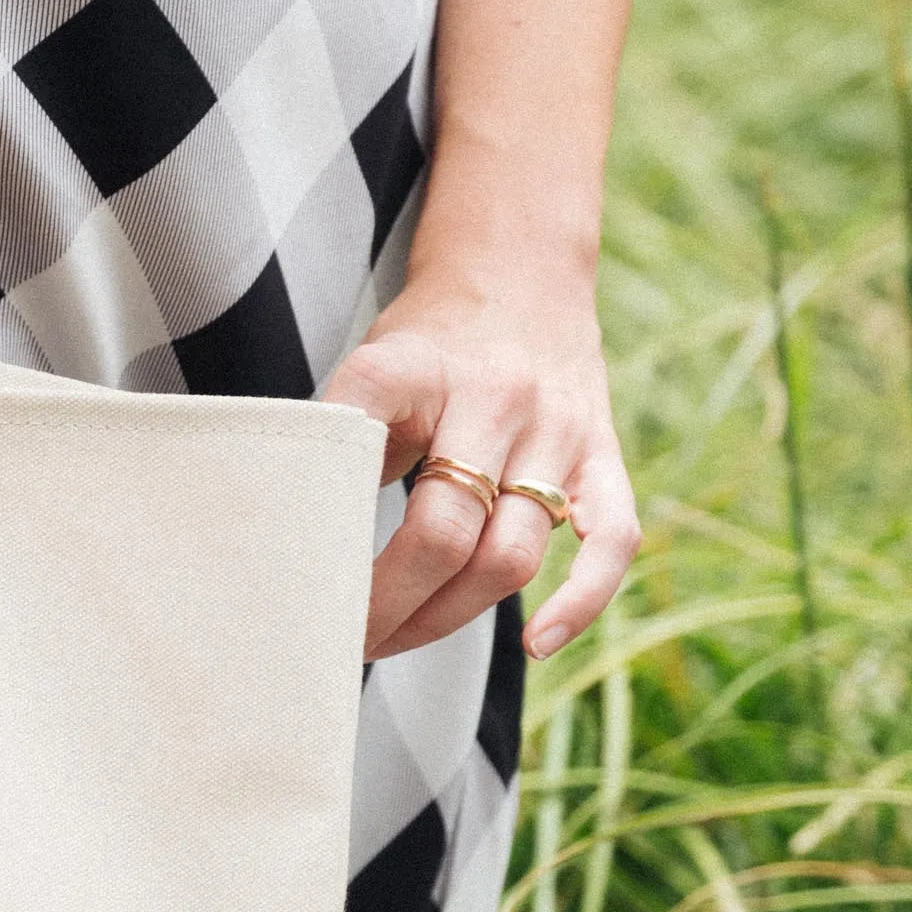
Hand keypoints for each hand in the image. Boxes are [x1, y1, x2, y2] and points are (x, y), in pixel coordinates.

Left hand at [325, 272, 639, 662]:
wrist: (520, 269)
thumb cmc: (426, 342)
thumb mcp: (369, 367)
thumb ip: (348, 443)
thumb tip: (309, 545)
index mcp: (415, 368)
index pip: (361, 432)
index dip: (326, 517)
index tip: (300, 575)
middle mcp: (494, 397)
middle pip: (444, 531)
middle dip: (387, 604)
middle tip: (342, 638)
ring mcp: (558, 428)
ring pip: (512, 553)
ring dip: (449, 616)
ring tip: (396, 640)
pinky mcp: (603, 454)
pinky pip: (611, 541)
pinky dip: (580, 602)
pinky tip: (537, 642)